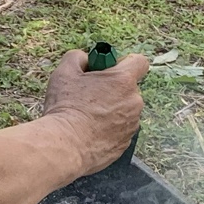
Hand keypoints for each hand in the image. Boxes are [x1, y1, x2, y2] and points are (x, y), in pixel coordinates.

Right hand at [40, 49, 149, 174]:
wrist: (65, 146)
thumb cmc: (65, 108)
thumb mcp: (64, 72)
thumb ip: (77, 57)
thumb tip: (85, 59)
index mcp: (123, 81)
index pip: (139, 62)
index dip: (122, 63)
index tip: (106, 70)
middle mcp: (134, 102)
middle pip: (128, 88)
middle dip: (111, 89)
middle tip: (88, 96)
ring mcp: (132, 125)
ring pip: (124, 110)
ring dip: (110, 110)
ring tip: (86, 117)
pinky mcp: (125, 143)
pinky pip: (119, 130)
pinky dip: (108, 129)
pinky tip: (89, 132)